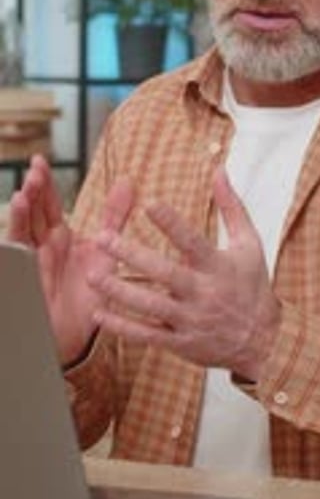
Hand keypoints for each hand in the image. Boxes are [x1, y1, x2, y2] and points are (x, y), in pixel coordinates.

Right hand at [8, 154, 133, 364]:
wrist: (76, 338)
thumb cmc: (87, 295)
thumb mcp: (105, 251)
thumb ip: (114, 217)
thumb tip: (128, 181)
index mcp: (58, 236)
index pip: (48, 204)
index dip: (43, 183)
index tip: (40, 160)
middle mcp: (40, 246)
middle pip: (33, 214)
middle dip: (32, 192)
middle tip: (36, 169)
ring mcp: (30, 264)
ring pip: (22, 234)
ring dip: (21, 215)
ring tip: (23, 194)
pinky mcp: (25, 284)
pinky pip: (16, 264)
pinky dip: (13, 249)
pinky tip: (14, 239)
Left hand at [89, 167, 281, 380]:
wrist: (264, 340)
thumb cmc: (254, 285)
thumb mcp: (249, 243)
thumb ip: (231, 206)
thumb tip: (219, 170)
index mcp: (218, 267)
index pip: (193, 242)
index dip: (172, 224)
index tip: (150, 204)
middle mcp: (203, 293)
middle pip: (164, 273)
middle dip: (132, 255)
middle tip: (102, 238)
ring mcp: (191, 320)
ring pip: (151, 306)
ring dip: (120, 291)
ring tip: (93, 275)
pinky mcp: (181, 343)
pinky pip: (148, 335)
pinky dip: (122, 326)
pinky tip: (99, 313)